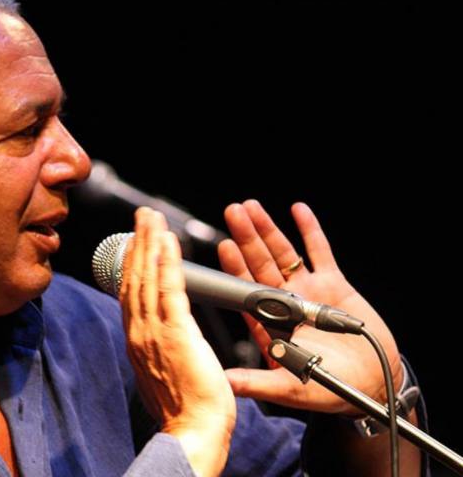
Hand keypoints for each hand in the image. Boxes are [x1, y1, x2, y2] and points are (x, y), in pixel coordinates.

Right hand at [121, 207, 235, 475]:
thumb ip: (156, 348)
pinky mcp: (176, 331)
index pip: (130, 292)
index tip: (135, 241)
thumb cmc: (185, 408)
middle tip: (142, 215)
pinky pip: (170, 288)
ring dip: (149, 242)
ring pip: (148, 277)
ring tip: (152, 217)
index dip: (131, 263)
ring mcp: (154, 330)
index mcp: (137, 340)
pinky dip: (167, 262)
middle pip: (133, 277)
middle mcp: (139, 331)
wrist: (193, 431)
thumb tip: (159, 337)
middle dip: (137, 243)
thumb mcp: (162, 372)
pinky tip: (167, 240)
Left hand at [218, 200, 402, 414]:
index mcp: (271, 326)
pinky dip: (310, 231)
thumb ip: (259, 383)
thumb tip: (225, 382)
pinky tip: (298, 210)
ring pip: (284, 254)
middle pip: (261, 264)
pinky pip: (320, 252)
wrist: (373, 384)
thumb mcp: (291, 389)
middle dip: (248, 238)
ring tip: (252, 207)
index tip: (224, 246)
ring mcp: (307, 292)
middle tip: (233, 212)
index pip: (247, 291)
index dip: (236, 268)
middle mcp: (284, 304)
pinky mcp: (334, 285)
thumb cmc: (330, 390)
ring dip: (269, 230)